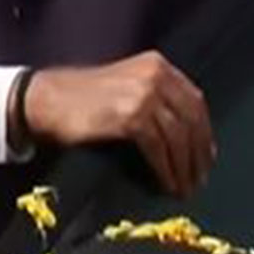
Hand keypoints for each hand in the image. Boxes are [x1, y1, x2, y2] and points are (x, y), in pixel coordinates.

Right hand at [23, 52, 213, 197]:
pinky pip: (159, 148)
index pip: (194, 99)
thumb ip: (156, 100)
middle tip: (200, 179)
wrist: (47, 100)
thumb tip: (187, 138)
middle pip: (192, 118)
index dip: (204, 131)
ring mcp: (144, 94)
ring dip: (185, 167)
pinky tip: (166, 185)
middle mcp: (155, 75)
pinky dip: (166, 170)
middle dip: (199, 153)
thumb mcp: (127, 86)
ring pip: (178, 136)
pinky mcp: (131, 116)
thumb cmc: (84, 99)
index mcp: (157, 64)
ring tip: (185, 189)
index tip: (206, 157)